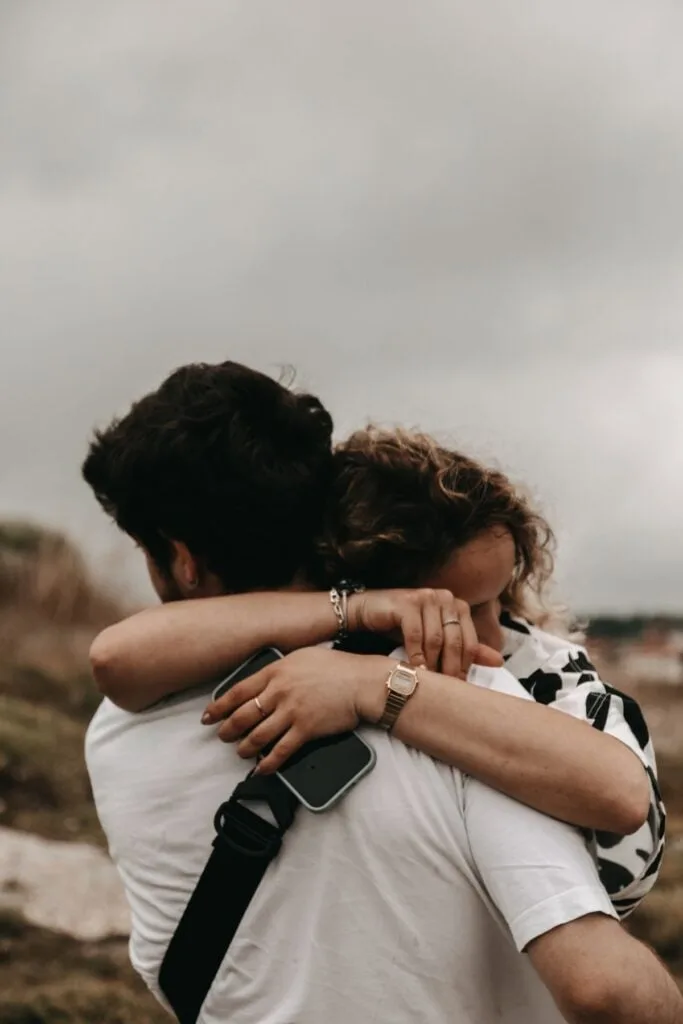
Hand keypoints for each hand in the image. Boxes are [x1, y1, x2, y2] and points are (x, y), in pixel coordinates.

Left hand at [202, 647, 390, 773]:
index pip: (238, 691)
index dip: (219, 706)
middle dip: (227, 730)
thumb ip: (280, 668)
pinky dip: (267, 762)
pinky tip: (261, 768)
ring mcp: (291, 712)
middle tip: (221, 737)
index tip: (208, 715)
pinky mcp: (305, 730)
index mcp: (275, 671)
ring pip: (257, 736)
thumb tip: (265, 680)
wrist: (361, 682)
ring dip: (244, 748)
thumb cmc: (335, 667)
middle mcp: (279, 692)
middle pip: (242, 716)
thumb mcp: (301, 657)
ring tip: (240, 752)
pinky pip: (280, 751)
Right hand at [349, 589, 501, 677]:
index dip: (464, 666)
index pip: (469, 641)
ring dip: (432, 664)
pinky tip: (412, 669)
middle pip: (454, 641)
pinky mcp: (407, 602)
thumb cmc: (403, 626)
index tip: (458, 687)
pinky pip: (415, 634)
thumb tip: (499, 661)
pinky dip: (415, 654)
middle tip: (444, 689)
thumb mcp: (435, 638)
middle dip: (449, 668)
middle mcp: (445, 597)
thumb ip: (464, 648)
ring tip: (427, 681)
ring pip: (435, 639)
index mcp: (457, 605)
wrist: (368, 611)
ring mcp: (426, 597)